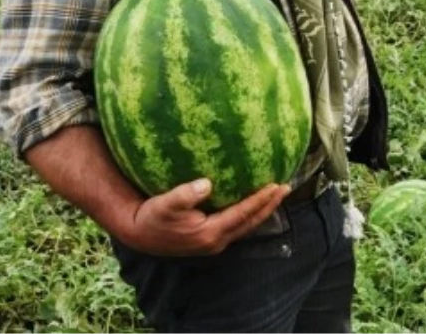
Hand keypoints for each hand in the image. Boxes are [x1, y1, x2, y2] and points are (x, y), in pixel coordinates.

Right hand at [122, 179, 289, 256]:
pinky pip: (237, 225)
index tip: (276, 185)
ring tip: (276, 194)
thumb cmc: (152, 217)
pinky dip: (250, 214)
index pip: (242, 214)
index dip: (260, 200)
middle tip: (286, 187)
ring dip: (263, 211)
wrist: (139, 235)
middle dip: (270, 205)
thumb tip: (206, 184)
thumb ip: (184, 195)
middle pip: (251, 222)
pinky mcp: (210, 239)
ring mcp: (214, 242)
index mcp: (209, 233)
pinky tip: (253, 201)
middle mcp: (216, 241)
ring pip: (246, 226)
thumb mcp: (164, 204)